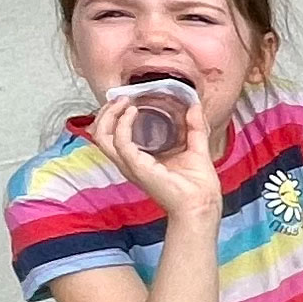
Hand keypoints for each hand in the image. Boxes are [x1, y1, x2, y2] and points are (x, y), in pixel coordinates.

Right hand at [87, 87, 225, 225]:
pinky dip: (122, 124)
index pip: (111, 136)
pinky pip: (120, 142)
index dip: (113, 116)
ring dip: (109, 115)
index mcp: (139, 158)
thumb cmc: (198, 183)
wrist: (202, 203)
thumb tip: (194, 105)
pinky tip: (133, 112)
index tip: (128, 99)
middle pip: (100, 135)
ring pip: (101, 137)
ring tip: (124, 102)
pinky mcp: (137, 167)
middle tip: (121, 98)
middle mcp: (130, 162)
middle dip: (106, 113)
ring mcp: (131, 165)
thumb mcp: (197, 146)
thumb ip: (195, 126)